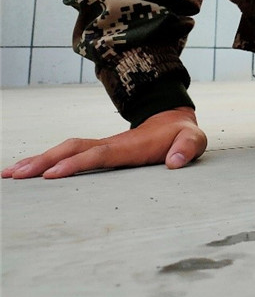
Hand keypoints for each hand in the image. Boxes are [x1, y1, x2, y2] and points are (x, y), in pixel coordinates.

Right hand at [1, 107, 206, 179]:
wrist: (175, 120)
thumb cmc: (182, 135)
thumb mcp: (194, 140)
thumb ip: (187, 149)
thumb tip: (175, 163)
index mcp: (130, 145)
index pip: (99, 154)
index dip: (76, 163)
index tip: (52, 175)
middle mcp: (111, 144)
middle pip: (72, 149)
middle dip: (44, 161)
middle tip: (15, 174)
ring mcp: (103, 146)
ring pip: (66, 150)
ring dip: (39, 160)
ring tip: (11, 174)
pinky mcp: (100, 151)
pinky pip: (70, 155)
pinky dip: (48, 161)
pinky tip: (30, 171)